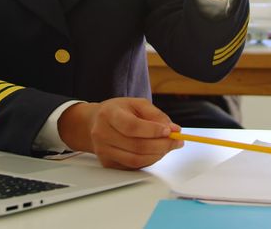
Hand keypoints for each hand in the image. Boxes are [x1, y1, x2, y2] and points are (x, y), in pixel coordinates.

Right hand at [57, 98, 182, 169]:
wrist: (95, 123)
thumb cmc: (118, 112)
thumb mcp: (137, 104)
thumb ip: (156, 115)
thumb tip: (174, 129)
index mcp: (109, 114)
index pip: (132, 126)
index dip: (153, 131)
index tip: (169, 131)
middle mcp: (102, 133)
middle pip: (136, 146)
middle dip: (162, 145)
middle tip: (176, 141)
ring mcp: (104, 150)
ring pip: (136, 160)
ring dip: (157, 155)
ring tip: (167, 147)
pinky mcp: (107, 163)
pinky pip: (133, 166)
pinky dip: (149, 160)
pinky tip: (155, 152)